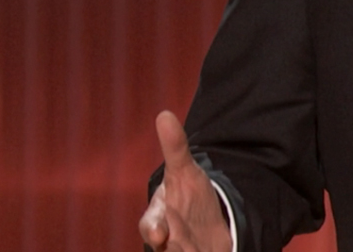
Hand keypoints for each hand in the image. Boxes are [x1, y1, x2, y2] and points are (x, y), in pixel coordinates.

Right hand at [138, 111, 232, 251]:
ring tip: (198, 251)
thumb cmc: (187, 197)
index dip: (154, 229)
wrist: (202, 223)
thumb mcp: (184, 171)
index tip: (160, 233)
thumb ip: (175, 148)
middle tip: (179, 246)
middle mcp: (168, 242)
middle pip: (168, 248)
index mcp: (158, 221)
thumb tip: (165, 114)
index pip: (150, 226)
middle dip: (174, 248)